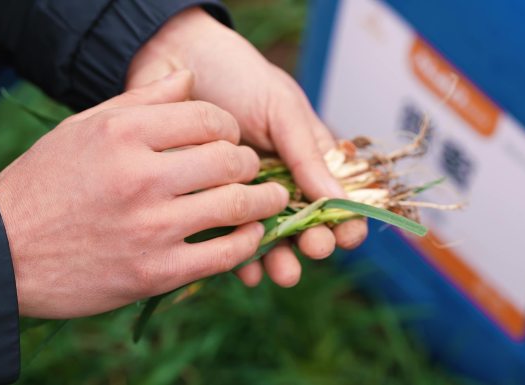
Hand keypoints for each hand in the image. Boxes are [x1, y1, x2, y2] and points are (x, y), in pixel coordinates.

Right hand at [0, 71, 288, 317]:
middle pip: (229, 160)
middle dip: (250, 163)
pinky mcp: (155, 272)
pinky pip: (223, 255)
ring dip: (265, 202)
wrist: (3, 252)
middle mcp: (140, 177)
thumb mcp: (84, 128)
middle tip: (252, 169)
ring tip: (274, 199)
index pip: (207, 117)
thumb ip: (141, 100)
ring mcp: (150, 228)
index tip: (230, 138)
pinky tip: (252, 235)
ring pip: (235, 206)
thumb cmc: (46, 183)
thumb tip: (189, 78)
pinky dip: (247, 243)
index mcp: (122, 134)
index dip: (229, 127)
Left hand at [127, 8, 367, 287]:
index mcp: (305, 156)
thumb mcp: (281, 109)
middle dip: (314, 242)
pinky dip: (238, 257)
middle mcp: (278, 180)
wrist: (176, 57)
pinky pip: (226, 238)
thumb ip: (306, 154)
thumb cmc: (238, 76)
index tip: (348, 235)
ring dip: (280, 258)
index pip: (335, 195)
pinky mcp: (207, 203)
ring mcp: (243, 193)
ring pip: (268, 237)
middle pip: (304, 224)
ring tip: (284, 272)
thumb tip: (339, 200)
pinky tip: (245, 268)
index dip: (346, 219)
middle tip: (314, 248)